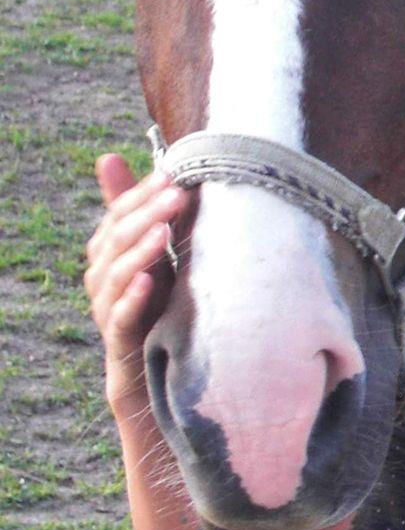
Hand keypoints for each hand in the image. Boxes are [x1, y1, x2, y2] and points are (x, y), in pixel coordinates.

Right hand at [83, 155, 190, 414]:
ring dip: (140, 252)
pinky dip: (134, 298)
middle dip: (145, 215)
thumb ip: (143, 210)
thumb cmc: (160, 303)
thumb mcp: (158, 253)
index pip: (118, 218)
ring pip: (116, 277)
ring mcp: (110, 311)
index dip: (140, 194)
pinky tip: (149, 281)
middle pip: (116, 242)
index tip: (172, 173)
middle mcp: (104, 281)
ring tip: (163, 232)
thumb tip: (110, 156)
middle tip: (176, 194)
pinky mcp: (123, 341)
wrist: (158, 373)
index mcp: (110, 256)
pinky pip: (122, 318)